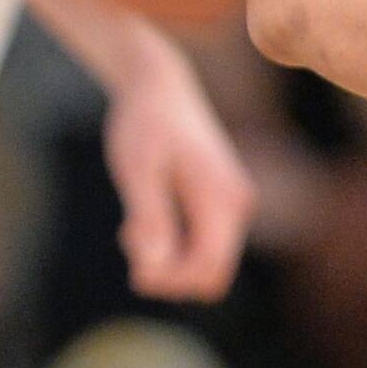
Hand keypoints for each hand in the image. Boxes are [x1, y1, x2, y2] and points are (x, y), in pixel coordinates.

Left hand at [103, 30, 255, 300]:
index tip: (132, 266)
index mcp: (223, 199)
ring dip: (166, 259)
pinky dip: (171, 245)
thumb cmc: (144, 123)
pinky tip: (141, 221)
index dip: (170, 282)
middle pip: (211, 274)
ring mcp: (232, 204)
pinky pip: (200, 245)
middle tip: (129, 237)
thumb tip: (152, 269)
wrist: (158, 85)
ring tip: (132, 226)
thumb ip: (150, 218)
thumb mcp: (138, 171)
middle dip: (168, 273)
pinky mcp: (219, 202)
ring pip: (204, 262)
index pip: (209, 271)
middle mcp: (237, 205)